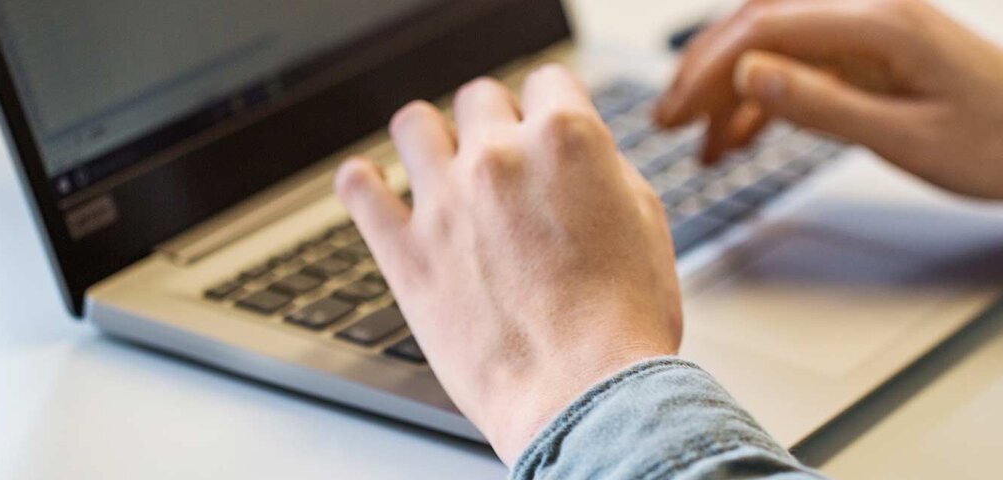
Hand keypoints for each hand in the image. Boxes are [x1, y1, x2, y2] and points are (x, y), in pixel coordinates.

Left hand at [334, 65, 682, 464]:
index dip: (550, 106)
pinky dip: (362, 183)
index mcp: (565, 140)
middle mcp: (499, 158)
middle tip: (503, 159)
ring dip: (428, 138)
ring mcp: (444, 202)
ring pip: (412, 123)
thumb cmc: (623, 324)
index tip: (544, 125)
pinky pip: (358, 190)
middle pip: (479, 98)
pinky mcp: (405, 252)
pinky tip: (372, 187)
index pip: (547, 80)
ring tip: (436, 163)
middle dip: (494, 124)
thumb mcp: (644, 221)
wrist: (585, 394)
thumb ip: (602, 170)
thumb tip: (577, 155)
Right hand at [657, 0, 1002, 201]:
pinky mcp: (886, 56)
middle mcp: (875, 13)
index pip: (764, 28)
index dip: (707, 69)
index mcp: (879, 22)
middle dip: (707, 72)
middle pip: (763, 25)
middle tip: (667, 123)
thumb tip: (748, 74)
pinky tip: (748, 136)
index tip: (671, 113)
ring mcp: (880, 32)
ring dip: (735, 90)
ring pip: (783, 46)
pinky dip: (775, 98)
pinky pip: (813, 66)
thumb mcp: (905, 138)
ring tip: (701, 144)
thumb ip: (821, 105)